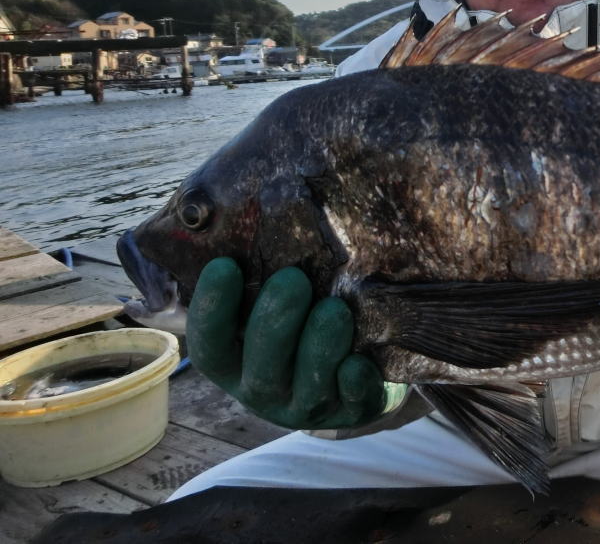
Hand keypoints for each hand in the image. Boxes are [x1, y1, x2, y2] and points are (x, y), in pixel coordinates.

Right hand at [187, 258, 402, 429]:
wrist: (356, 371)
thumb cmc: (301, 325)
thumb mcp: (269, 307)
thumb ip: (257, 277)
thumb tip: (242, 218)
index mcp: (236, 362)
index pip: (210, 344)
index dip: (212, 309)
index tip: (226, 265)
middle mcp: (263, 389)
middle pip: (259, 365)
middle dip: (275, 321)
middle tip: (293, 279)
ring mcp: (307, 406)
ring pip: (307, 385)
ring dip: (319, 346)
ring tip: (335, 309)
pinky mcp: (352, 412)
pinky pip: (352, 402)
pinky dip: (355, 381)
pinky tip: (359, 361)